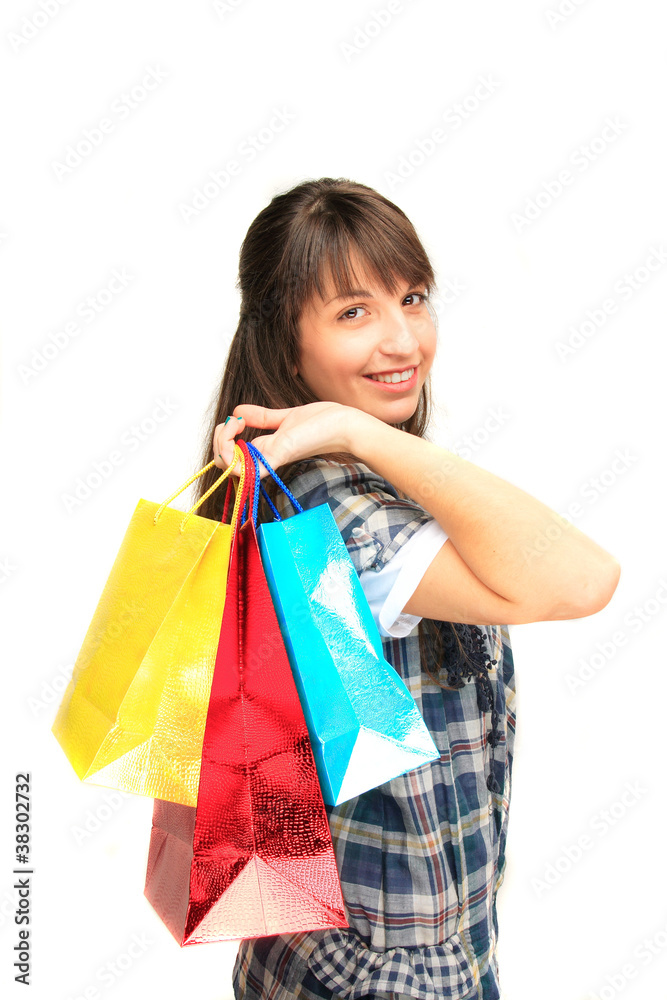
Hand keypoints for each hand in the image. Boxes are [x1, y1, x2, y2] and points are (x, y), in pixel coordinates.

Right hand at [212, 401, 366, 478]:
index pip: (230, 453)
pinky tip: (237, 430)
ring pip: (228, 465)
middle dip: (218, 439)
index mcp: (265, 448)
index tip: (236, 419)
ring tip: (235, 424)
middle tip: (233, 423)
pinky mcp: (278, 455)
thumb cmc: (321, 423)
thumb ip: (262, 417)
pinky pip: (246, 469)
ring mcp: (270, 459)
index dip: (223, 435)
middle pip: (223, 461)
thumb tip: (238, 412)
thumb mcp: (284, 416)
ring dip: (221, 442)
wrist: (343, 425)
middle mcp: (264, 457)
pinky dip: (233, 454)